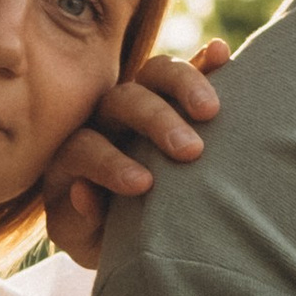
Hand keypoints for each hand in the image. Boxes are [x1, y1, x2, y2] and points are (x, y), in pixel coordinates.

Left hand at [43, 40, 227, 263]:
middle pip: (122, 101)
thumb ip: (77, 222)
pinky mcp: (174, 97)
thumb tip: (83, 191)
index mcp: (74, 154)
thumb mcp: (85, 241)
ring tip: (211, 111)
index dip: (110, 162)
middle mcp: (104, 119)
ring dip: (182, 85)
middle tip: (189, 150)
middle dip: (156, 121)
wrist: (135, 233)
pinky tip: (221, 54)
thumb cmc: (104, 238)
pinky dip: (204, 61)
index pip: (85, 146)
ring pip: (153, 74)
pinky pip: (187, 72)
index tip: (144, 184)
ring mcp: (141, 102)